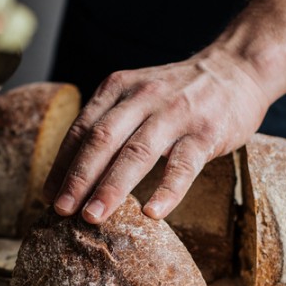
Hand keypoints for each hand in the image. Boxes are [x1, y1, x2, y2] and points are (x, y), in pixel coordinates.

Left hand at [42, 55, 269, 223]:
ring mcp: (176, 114)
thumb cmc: (179, 93)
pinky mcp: (206, 133)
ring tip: (94, 217)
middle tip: (62, 211)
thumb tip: (70, 174)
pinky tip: (152, 213)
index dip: (63, 164)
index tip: (48, 197)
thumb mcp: (136, 93)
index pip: (82, 129)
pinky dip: (167, 190)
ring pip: (137, 153)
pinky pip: (183, 165)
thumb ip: (108, 123)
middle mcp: (143, 97)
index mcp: (118, 88)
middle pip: (102, 140)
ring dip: (112, 187)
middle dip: (79, 178)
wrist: (237, 68)